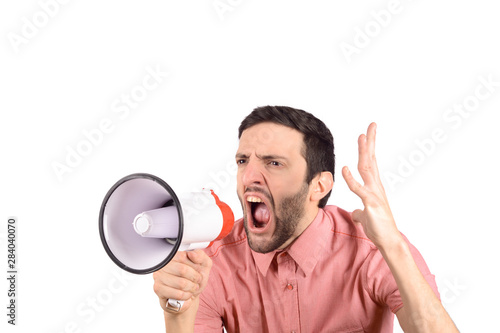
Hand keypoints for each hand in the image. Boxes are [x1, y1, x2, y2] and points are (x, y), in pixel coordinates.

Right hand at [153, 249, 211, 313]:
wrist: (190, 296)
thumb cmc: (194, 279)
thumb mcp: (203, 264)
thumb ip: (200, 255)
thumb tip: (192, 254)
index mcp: (173, 256)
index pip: (183, 256)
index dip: (194, 265)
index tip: (198, 270)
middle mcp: (163, 265)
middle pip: (182, 270)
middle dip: (194, 277)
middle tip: (197, 280)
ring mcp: (159, 277)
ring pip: (181, 283)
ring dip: (191, 287)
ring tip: (192, 288)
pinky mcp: (158, 289)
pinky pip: (177, 294)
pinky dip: (186, 295)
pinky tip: (187, 294)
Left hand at [341, 123, 401, 249]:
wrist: (389, 242)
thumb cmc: (379, 229)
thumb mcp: (365, 217)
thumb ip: (359, 212)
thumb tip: (355, 213)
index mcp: (374, 187)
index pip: (370, 163)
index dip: (367, 148)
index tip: (366, 134)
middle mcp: (376, 187)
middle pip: (371, 160)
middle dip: (370, 142)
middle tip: (370, 126)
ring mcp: (374, 194)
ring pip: (367, 169)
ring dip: (364, 152)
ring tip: (361, 137)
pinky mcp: (371, 204)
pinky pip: (359, 189)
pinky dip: (351, 179)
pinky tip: (345, 169)